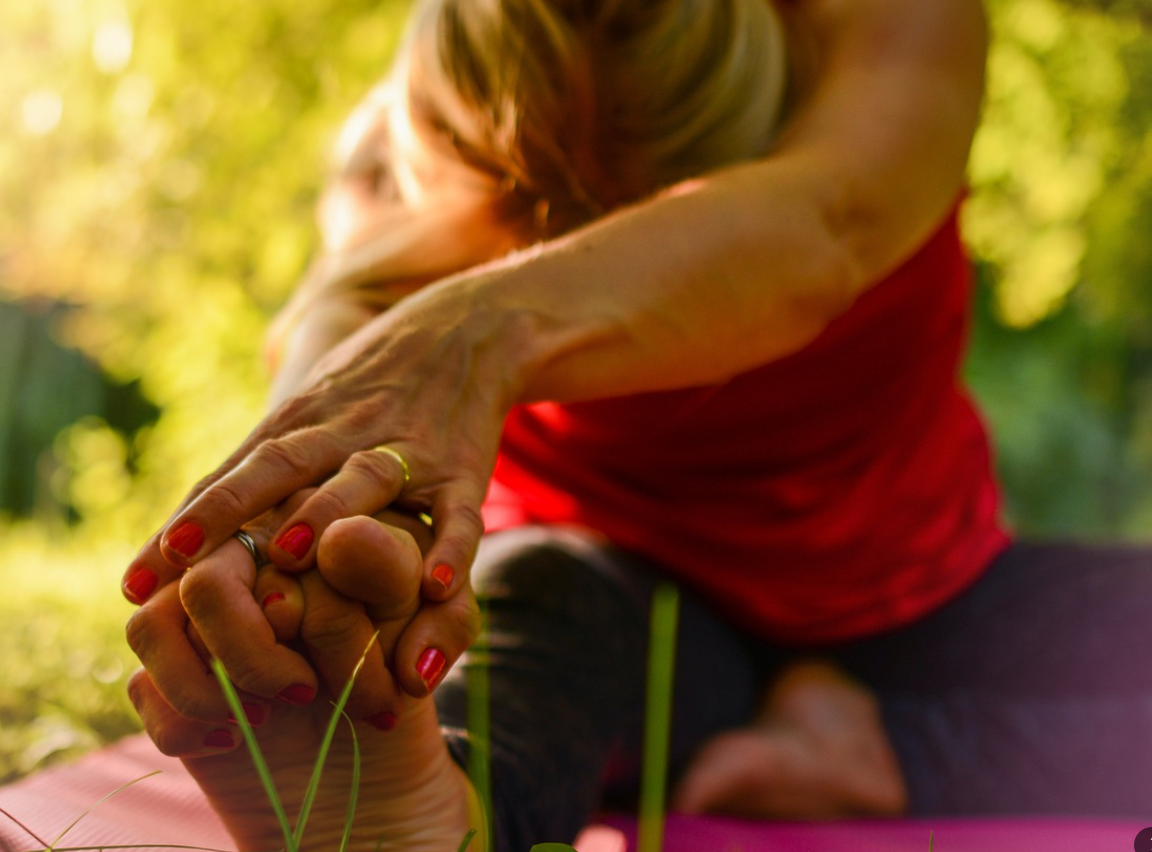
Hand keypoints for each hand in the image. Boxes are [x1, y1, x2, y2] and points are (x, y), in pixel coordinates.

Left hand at [122, 279, 521, 680]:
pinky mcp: (463, 468)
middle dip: (226, 512)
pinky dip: (451, 547)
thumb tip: (181, 545)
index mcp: (300, 424)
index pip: (230, 476)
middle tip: (178, 563)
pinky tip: (437, 586)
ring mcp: (406, 448)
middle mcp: (344, 432)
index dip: (182, 526)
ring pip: (363, 480)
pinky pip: (459, 512)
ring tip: (288, 555)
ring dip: (325, 514)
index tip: (132, 583)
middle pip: (278, 468)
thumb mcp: (310, 410)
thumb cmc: (372, 386)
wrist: (468, 329)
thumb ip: (256, 471)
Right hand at [128, 509, 480, 850]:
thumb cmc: (414, 651)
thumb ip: (389, 570)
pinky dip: (182, 719)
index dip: (284, 582)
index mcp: (295, 519)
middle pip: (202, 581)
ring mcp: (195, 617)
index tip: (296, 625)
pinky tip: (233, 737)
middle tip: (303, 692)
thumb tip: (338, 538)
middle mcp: (235, 559)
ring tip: (269, 714)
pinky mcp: (172, 673)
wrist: (389, 748)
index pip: (255, 534)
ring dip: (201, 683)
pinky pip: (144, 686)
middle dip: (248, 650)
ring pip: (151, 625)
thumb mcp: (431, 610)